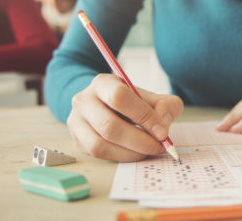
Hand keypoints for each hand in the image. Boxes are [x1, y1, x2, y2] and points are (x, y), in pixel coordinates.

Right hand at [67, 73, 182, 161]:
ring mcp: (76, 121)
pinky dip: (121, 157)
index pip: (119, 97)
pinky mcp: (76, 140)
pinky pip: (98, 154)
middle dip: (140, 140)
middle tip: (159, 146)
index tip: (162, 131)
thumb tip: (163, 126)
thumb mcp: (150, 97)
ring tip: (148, 150)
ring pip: (100, 144)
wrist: (105, 105)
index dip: (143, 116)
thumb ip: (165, 106)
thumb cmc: (130, 102)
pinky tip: (134, 153)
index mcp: (103, 83)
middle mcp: (84, 100)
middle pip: (109, 125)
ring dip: (130, 152)